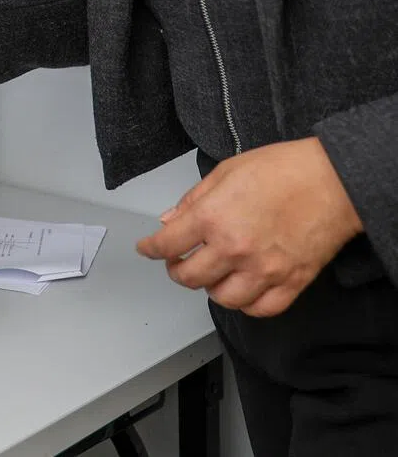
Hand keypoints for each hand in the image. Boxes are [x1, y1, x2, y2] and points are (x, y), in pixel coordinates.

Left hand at [136, 138, 362, 316]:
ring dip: (211, 287)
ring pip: (223, 299)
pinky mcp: (291, 283)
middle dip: (176, 270)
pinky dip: (246, 304)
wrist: (333, 181)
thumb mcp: (225, 171)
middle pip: (189, 277)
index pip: (167, 244)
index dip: (150, 249)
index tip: (146, 249)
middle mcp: (234, 248)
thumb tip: (170, 220)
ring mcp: (263, 270)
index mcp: (212, 217)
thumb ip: (193, 199)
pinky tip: (242, 288)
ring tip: (212, 273)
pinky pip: (260, 309)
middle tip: (177, 262)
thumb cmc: (283, 169)